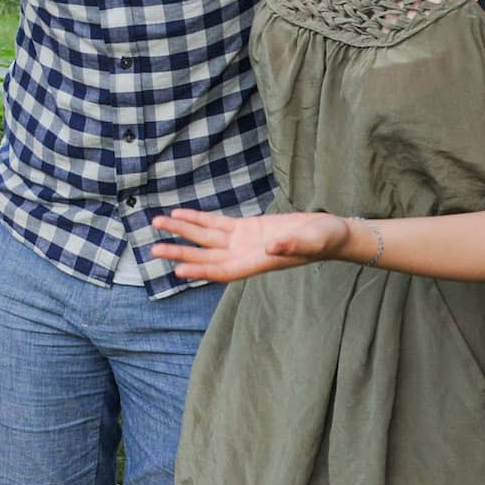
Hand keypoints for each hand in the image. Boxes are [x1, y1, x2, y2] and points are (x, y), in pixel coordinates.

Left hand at [149, 208, 352, 281]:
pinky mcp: (246, 228)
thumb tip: (272, 249)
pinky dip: (197, 219)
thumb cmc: (326, 239)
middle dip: (180, 252)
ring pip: (205, 237)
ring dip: (182, 231)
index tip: (178, 270)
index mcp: (258, 262)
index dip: (201, 270)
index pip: (223, 270)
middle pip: (206, 255)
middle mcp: (245, 255)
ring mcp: (243, 241)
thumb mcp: (312, 241)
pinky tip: (179, 214)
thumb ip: (292, 246)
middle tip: (153, 249)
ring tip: (156, 223)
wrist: (332, 232)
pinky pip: (215, 223)